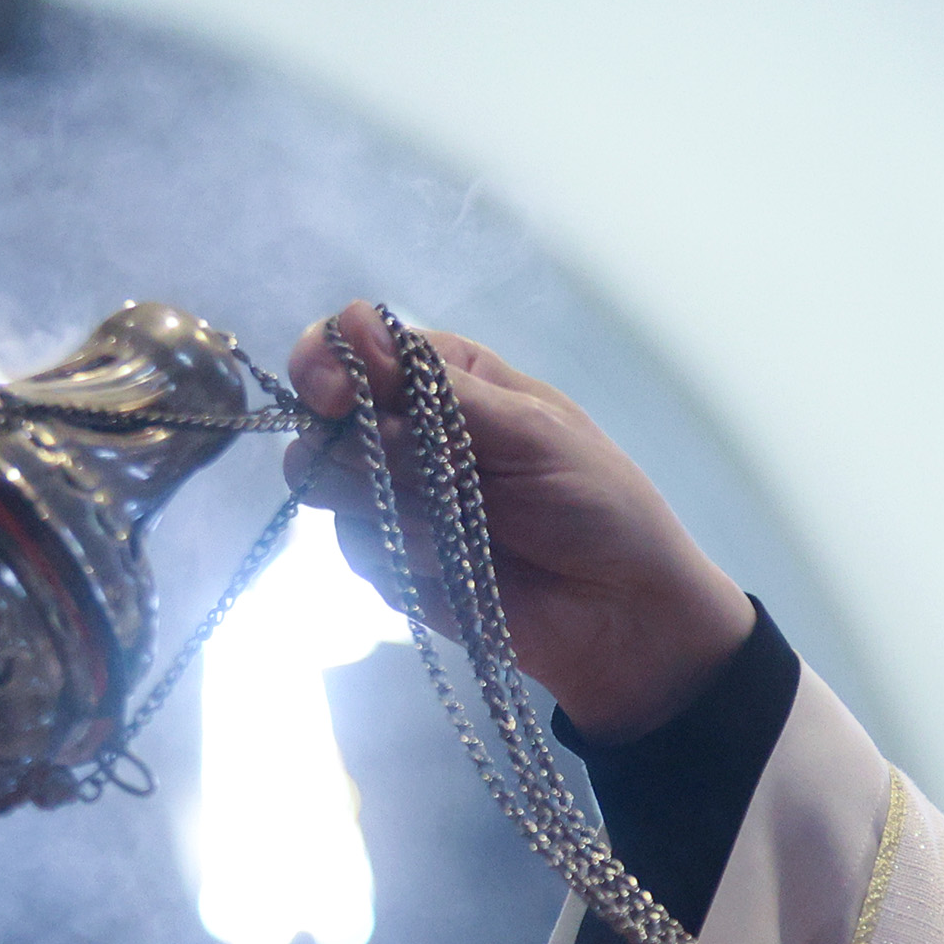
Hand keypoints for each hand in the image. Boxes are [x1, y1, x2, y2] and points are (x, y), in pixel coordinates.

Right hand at [283, 304, 754, 739]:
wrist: (621, 613)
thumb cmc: (597, 505)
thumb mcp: (533, 432)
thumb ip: (442, 389)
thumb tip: (354, 330)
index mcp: (447, 379)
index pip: (354, 345)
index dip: (328, 361)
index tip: (333, 393)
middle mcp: (409, 429)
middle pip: (323, 416)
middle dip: (358, 445)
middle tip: (423, 473)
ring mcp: (396, 496)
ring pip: (325, 482)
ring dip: (391, 505)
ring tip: (460, 528)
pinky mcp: (394, 559)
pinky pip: (358, 547)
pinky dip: (405, 557)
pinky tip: (459, 568)